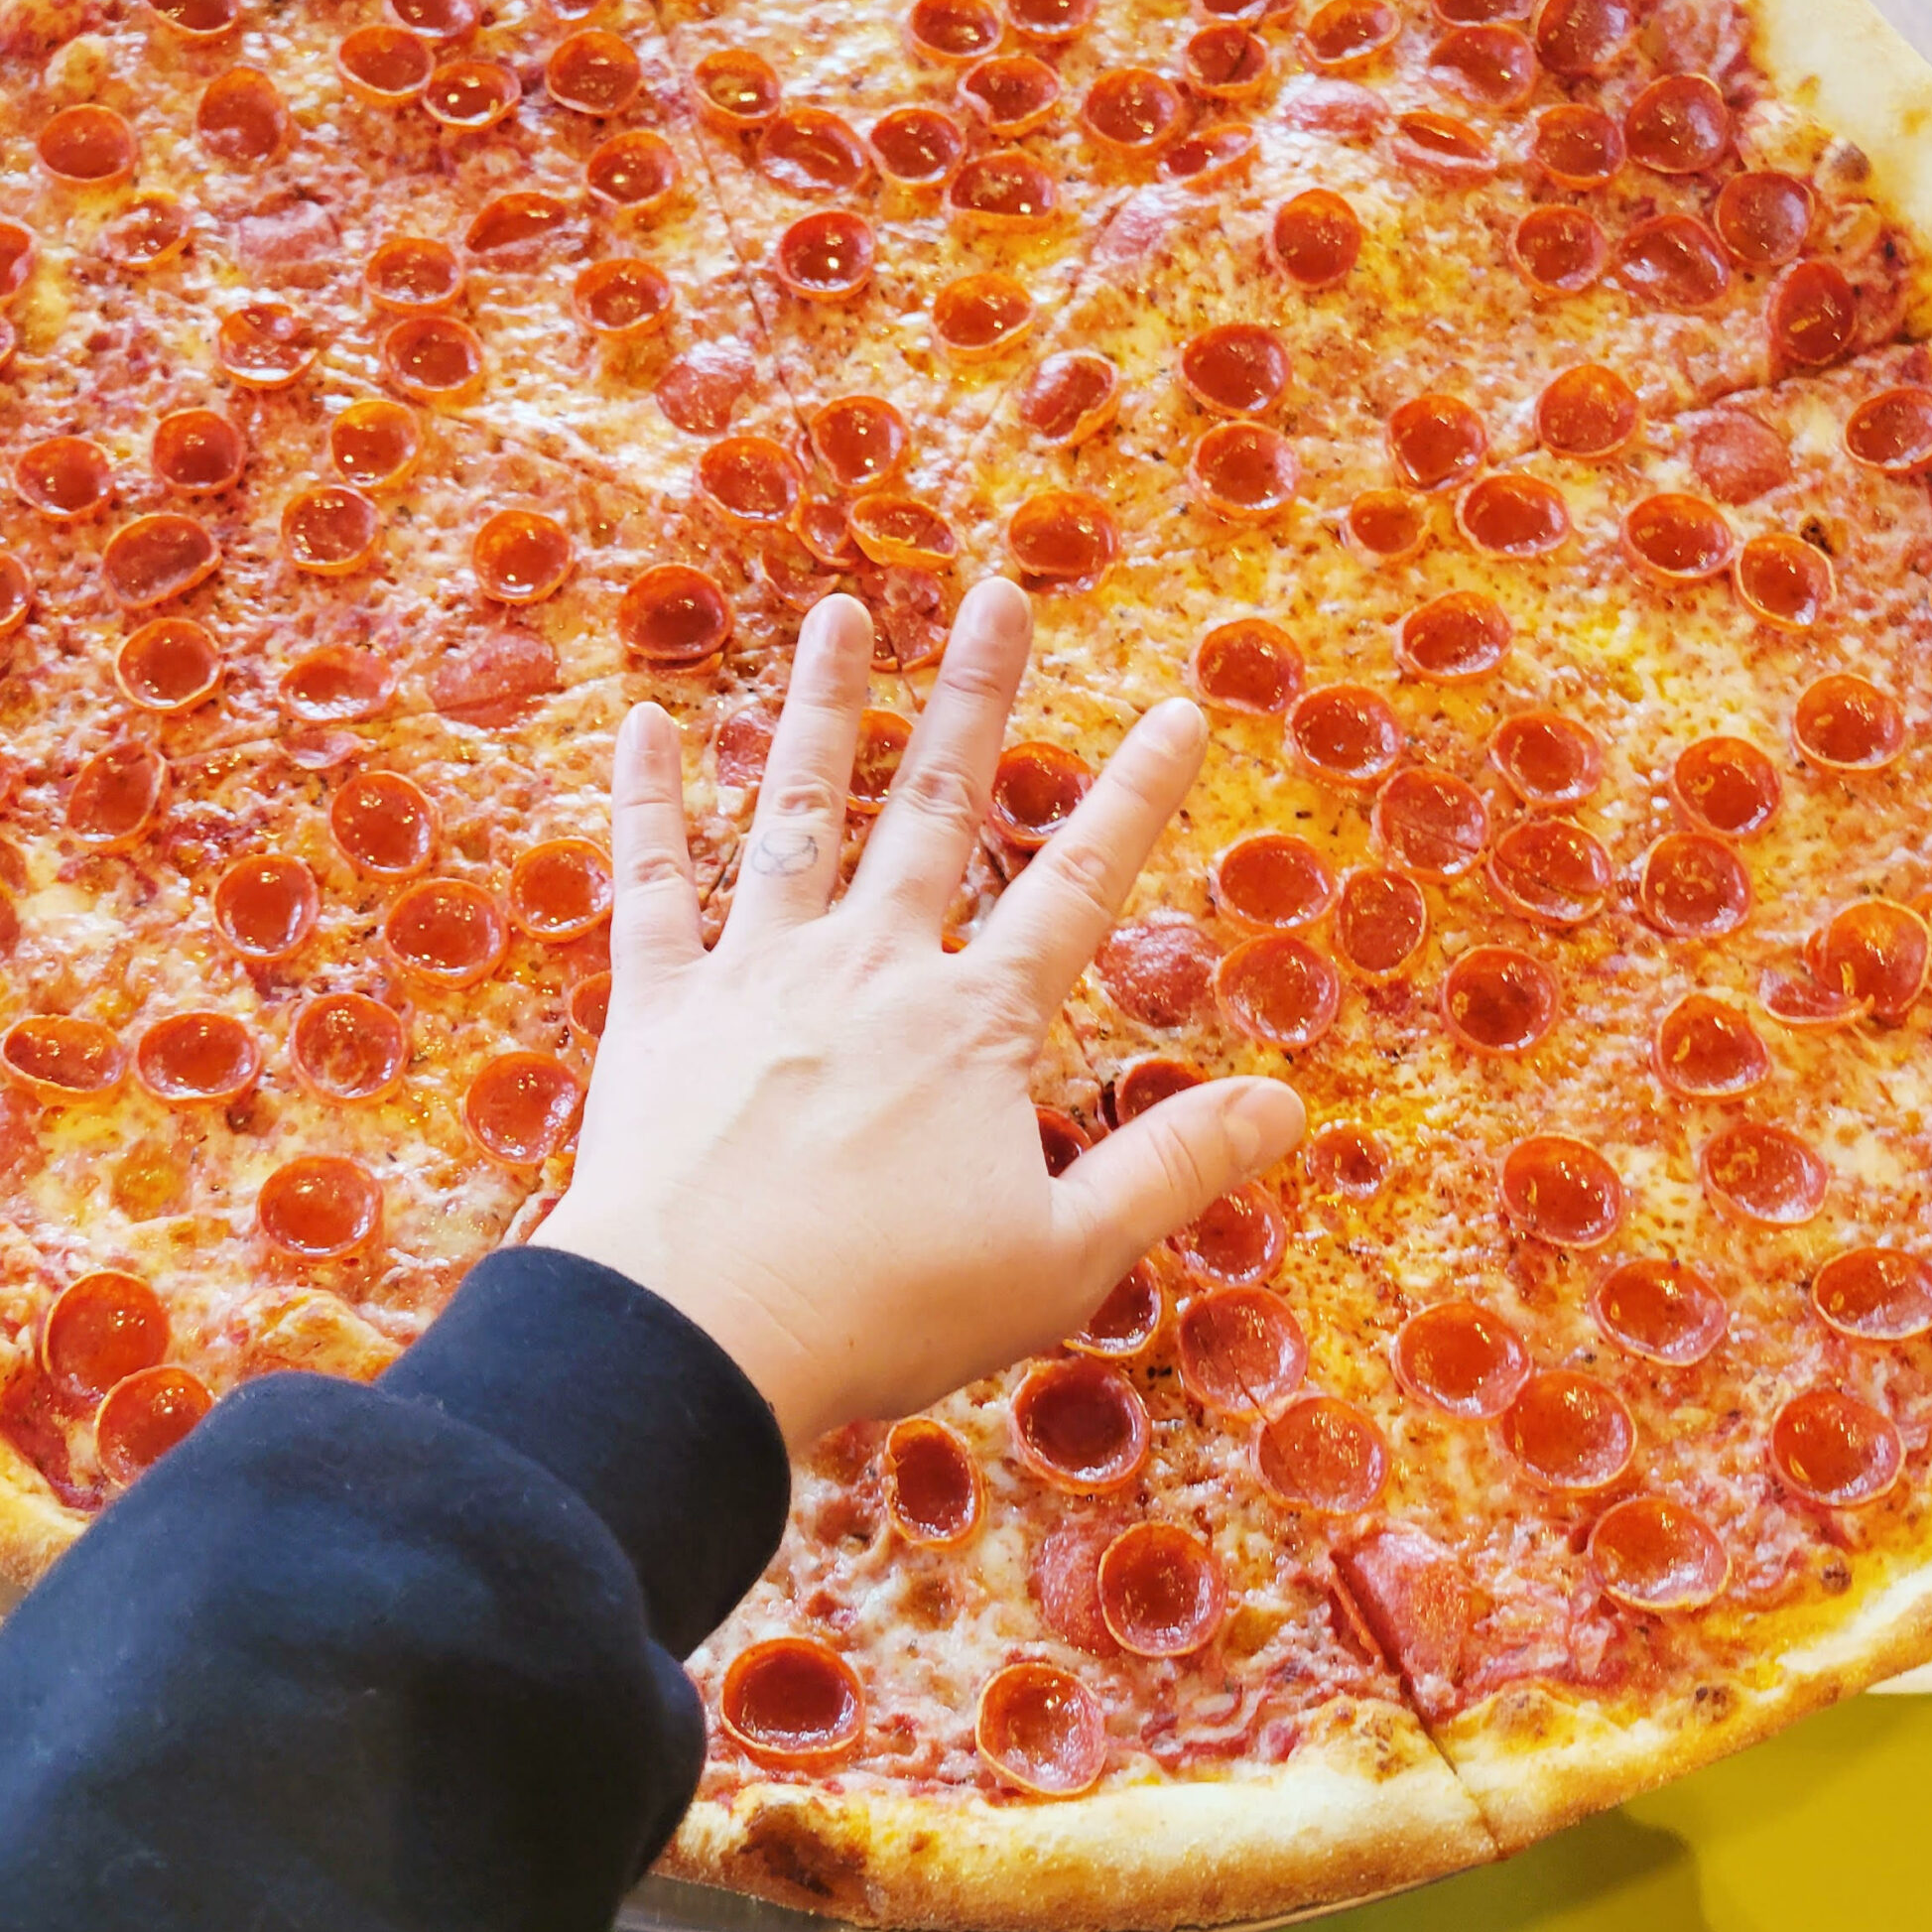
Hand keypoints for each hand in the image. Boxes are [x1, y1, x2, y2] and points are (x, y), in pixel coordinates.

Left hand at [541, 579, 1305, 1446]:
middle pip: (932, 809)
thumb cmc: (884, 1309)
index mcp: (973, 1027)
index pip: (1076, 890)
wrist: (696, 1336)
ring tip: (839, 611)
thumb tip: (1284, 1102)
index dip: (1136, 799)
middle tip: (997, 595)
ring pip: (795, 812)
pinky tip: (647, 721)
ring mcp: (757, 976)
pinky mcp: (658, 1007)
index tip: (1180, 709)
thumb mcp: (1062, 1257)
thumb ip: (1172, 1169)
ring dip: (820, 706)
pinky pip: (651, 883)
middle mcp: (869, 969)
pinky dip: (647, 801)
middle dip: (976, 698)